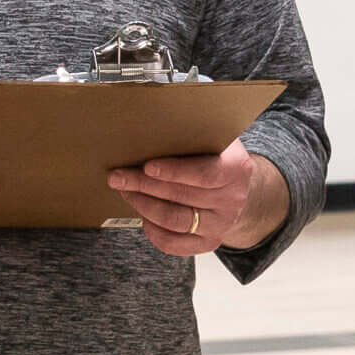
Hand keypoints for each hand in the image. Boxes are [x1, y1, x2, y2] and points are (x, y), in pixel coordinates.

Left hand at [106, 143, 283, 256]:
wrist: (236, 186)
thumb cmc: (214, 154)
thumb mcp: (213, 136)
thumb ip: (192, 128)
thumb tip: (151, 109)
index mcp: (237, 168)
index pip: (205, 174)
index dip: (174, 171)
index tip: (147, 165)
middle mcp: (233, 200)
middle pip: (183, 197)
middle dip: (144, 185)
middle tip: (118, 176)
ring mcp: (222, 224)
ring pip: (176, 221)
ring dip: (144, 206)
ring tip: (125, 191)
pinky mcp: (209, 243)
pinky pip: (177, 245)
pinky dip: (155, 232)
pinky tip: (142, 217)